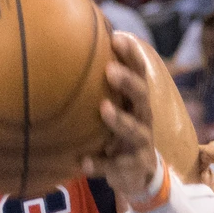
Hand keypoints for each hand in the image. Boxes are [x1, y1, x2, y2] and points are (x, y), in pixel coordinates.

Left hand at [84, 31, 160, 201]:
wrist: (138, 174)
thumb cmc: (118, 132)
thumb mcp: (116, 107)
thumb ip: (100, 87)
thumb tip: (70, 51)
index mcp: (137, 101)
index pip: (139, 72)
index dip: (132, 55)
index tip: (117, 38)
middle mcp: (143, 118)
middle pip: (141, 96)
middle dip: (128, 82)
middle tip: (110, 70)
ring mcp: (140, 143)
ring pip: (134, 130)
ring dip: (119, 119)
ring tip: (104, 109)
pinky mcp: (131, 167)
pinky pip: (114, 166)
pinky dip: (99, 164)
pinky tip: (84, 162)